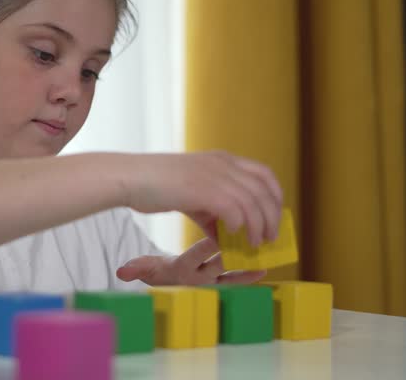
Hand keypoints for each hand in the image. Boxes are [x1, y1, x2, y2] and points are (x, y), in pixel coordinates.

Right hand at [115, 237, 266, 285]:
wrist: (168, 287)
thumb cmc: (159, 270)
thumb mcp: (146, 266)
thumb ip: (137, 268)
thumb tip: (121, 273)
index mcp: (180, 271)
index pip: (193, 259)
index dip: (204, 250)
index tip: (214, 239)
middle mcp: (198, 280)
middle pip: (216, 267)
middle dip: (231, 256)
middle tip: (246, 242)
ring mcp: (212, 284)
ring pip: (231, 277)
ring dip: (246, 269)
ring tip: (262, 262)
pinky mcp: (222, 285)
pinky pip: (238, 282)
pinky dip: (250, 276)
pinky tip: (263, 268)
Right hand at [123, 151, 282, 245]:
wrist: (131, 177)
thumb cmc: (155, 185)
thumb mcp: (190, 194)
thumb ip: (210, 211)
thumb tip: (224, 234)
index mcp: (222, 159)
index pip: (264, 174)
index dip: (274, 196)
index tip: (274, 216)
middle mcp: (223, 164)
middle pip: (264, 191)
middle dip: (271, 217)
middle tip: (270, 238)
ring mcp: (215, 175)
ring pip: (253, 203)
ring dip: (258, 227)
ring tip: (254, 244)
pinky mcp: (204, 190)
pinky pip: (235, 211)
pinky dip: (239, 227)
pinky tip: (233, 238)